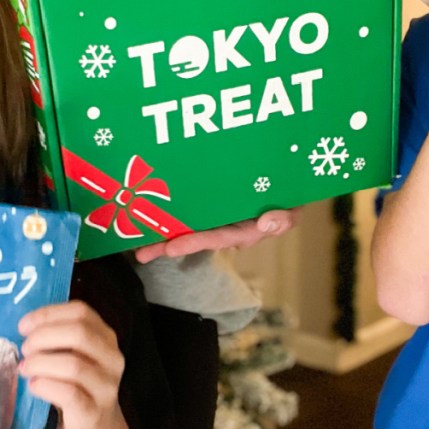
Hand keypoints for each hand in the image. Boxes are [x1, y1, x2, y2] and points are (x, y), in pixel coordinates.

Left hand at [18, 301, 125, 428]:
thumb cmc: (79, 388)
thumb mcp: (75, 357)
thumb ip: (60, 339)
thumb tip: (25, 327)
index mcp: (106, 338)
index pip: (81, 312)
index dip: (49, 314)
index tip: (24, 325)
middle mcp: (112, 359)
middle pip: (79, 333)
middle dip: (43, 337)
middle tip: (25, 348)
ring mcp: (105, 387)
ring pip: (73, 364)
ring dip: (40, 363)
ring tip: (25, 368)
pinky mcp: (92, 412)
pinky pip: (68, 393)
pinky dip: (44, 385)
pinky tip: (33, 385)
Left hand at [134, 208, 297, 263]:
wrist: (285, 175)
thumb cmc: (289, 195)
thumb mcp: (292, 208)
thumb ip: (284, 218)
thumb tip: (267, 223)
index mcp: (244, 228)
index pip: (218, 237)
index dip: (195, 242)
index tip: (172, 247)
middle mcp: (227, 225)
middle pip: (195, 236)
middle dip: (168, 245)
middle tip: (141, 253)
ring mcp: (218, 214)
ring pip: (188, 223)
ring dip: (163, 232)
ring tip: (136, 244)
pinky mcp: (210, 200)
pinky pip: (189, 207)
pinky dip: (170, 212)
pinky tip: (147, 214)